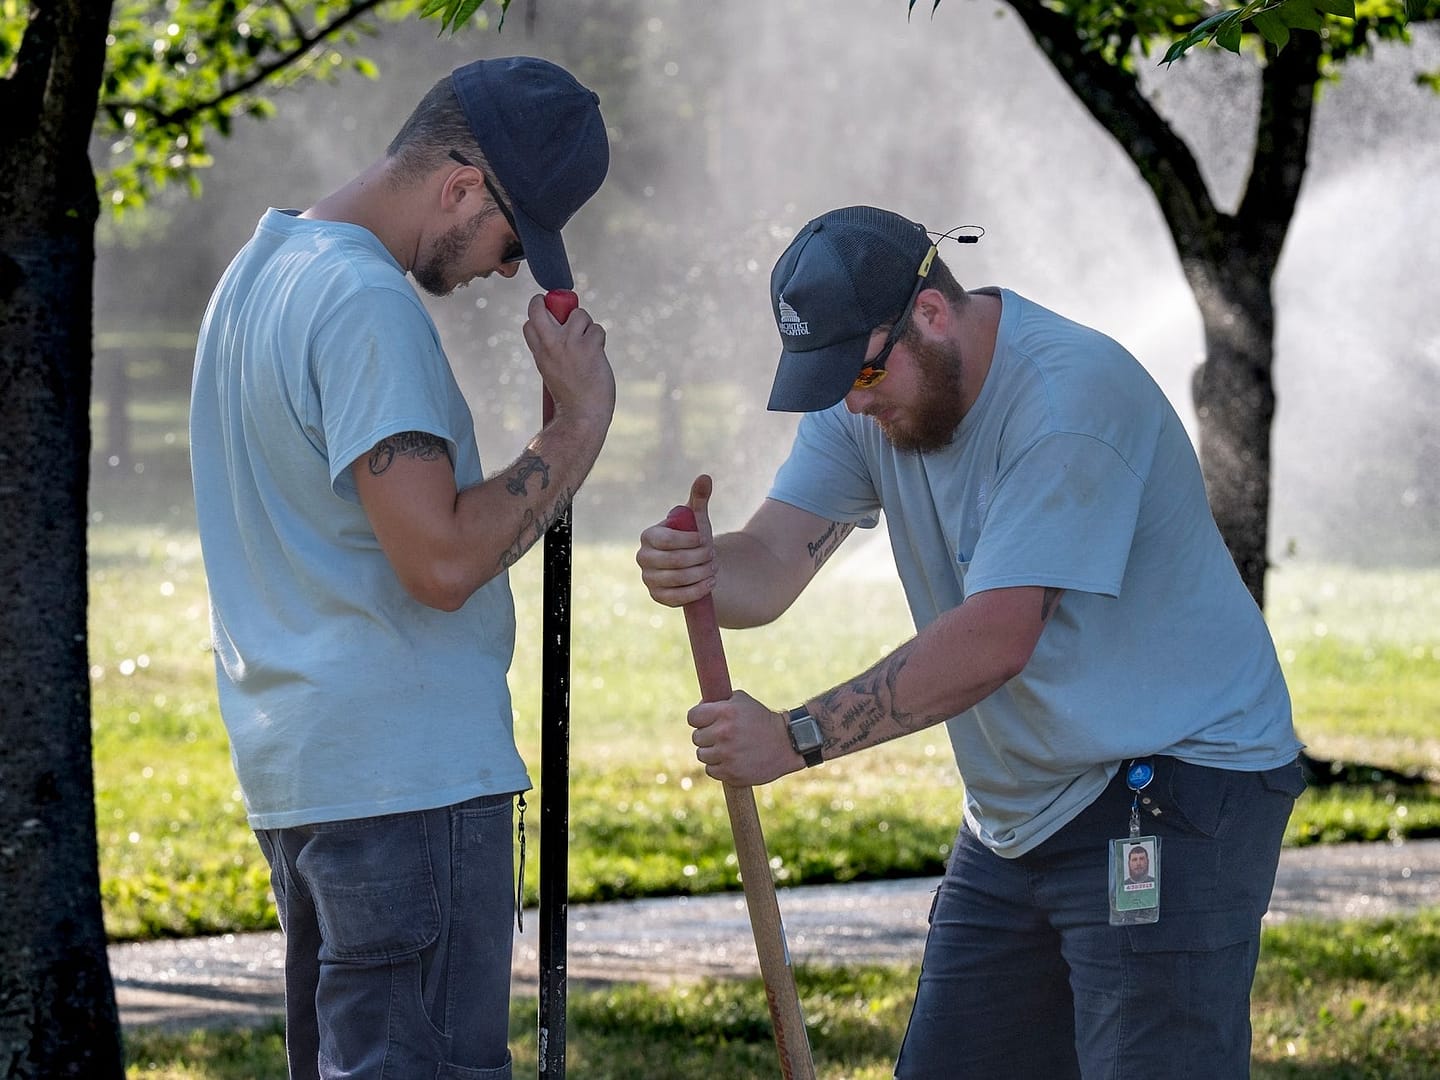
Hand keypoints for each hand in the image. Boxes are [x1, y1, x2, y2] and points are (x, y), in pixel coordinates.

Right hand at [521, 293, 614, 428]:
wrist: (581, 416)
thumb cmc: (571, 396)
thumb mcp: (551, 370)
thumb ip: (552, 348)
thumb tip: (566, 324)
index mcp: (538, 352)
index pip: (530, 321)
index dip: (541, 314)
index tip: (551, 315)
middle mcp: (550, 344)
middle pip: (541, 306)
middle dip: (554, 300)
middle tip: (567, 310)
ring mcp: (569, 343)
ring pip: (579, 314)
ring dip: (588, 326)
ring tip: (588, 347)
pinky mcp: (589, 347)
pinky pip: (597, 329)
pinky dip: (600, 340)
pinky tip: (597, 357)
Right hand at [636, 474, 717, 607]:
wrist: (694, 565)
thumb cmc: (693, 538)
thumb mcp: (696, 518)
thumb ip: (699, 498)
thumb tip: (705, 477)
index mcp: (649, 536)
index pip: (668, 540)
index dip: (691, 542)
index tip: (705, 540)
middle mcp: (643, 557)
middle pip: (675, 561)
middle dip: (700, 559)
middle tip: (713, 556)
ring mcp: (648, 579)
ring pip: (678, 579)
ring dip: (701, 573)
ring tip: (713, 568)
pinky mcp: (657, 596)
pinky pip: (677, 597)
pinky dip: (697, 590)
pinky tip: (710, 582)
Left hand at [688, 690, 799, 784]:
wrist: (786, 743)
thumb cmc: (761, 719)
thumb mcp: (741, 701)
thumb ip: (717, 702)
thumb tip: (698, 708)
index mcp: (725, 712)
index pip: (692, 717)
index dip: (698, 719)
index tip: (705, 721)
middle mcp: (724, 733)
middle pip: (696, 737)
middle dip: (707, 736)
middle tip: (722, 735)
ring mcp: (727, 755)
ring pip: (702, 755)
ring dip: (712, 752)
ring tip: (729, 748)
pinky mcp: (732, 773)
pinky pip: (711, 770)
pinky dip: (718, 766)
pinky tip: (732, 759)